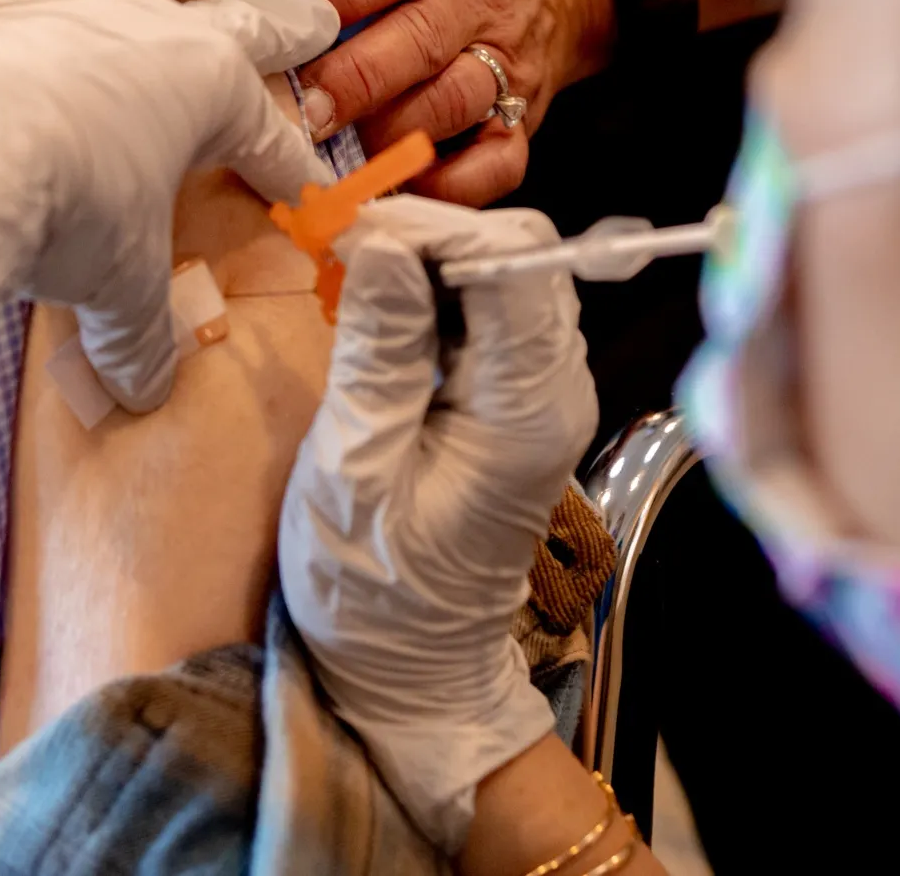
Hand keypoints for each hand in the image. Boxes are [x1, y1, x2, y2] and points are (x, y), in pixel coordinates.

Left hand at [0, 0, 337, 409]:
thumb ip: (138, 336)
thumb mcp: (117, 288)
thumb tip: (144, 394)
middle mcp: (150, 34)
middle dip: (285, 16)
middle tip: (321, 4)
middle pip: (236, 18)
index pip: (267, 140)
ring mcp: (71, 10)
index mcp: (205, 91)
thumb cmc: (65, 213)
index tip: (316, 200)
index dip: (295, 173)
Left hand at [271, 0, 614, 205]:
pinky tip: (399, 185)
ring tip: (334, 152)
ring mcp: (507, 63)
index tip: (270, 29)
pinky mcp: (524, 119)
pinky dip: (449, 186)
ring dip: (390, 135)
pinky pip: (497, 163)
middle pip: (419, 42)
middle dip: (352, 81)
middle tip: (300, 111)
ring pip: (455, 104)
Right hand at [278, 195, 599, 851]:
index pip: (513, 261)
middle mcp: (556, 389)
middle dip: (431, 237)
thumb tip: (384, 244)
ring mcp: (543, 394)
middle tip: (343, 250)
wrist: (413, 671)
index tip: (352, 234)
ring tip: (352, 278)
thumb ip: (377, 350)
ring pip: (504, 277)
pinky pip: (488, 316)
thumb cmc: (374, 589)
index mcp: (529, 407)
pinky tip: (378, 312)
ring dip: (428, 263)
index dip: (432, 229)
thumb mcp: (353, 468)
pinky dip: (433, 297)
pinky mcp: (516, 402)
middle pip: (519, 257)